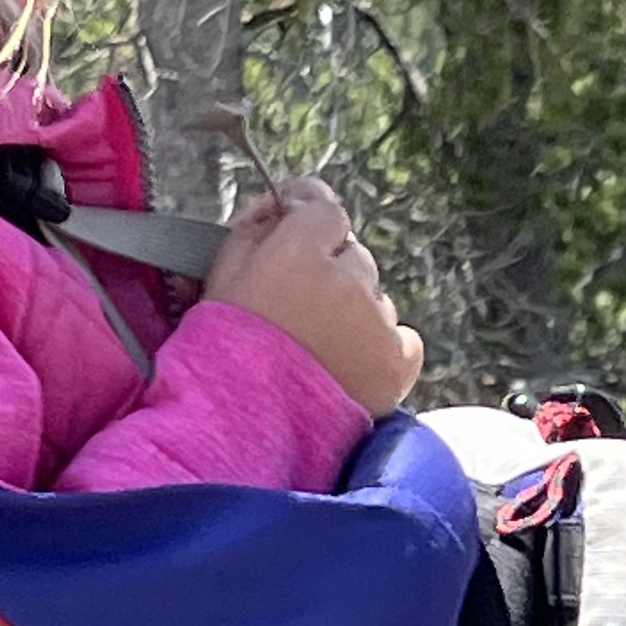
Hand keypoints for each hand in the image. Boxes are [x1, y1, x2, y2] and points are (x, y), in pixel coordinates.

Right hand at [205, 174, 422, 415]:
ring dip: (355, 313)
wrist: (243, 425)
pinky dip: (384, 348)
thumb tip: (286, 200)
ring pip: (376, 298)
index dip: (310, 217)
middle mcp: (347, 280)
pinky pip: (403, 339)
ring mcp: (377, 322)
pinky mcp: (398, 362)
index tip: (298, 226)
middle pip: (353, 256)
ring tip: (317, 350)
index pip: (325, 208)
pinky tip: (349, 366)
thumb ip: (257, 226)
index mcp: (299, 252)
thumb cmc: (225, 348)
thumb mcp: (222, 273)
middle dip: (331, 273)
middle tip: (298, 310)